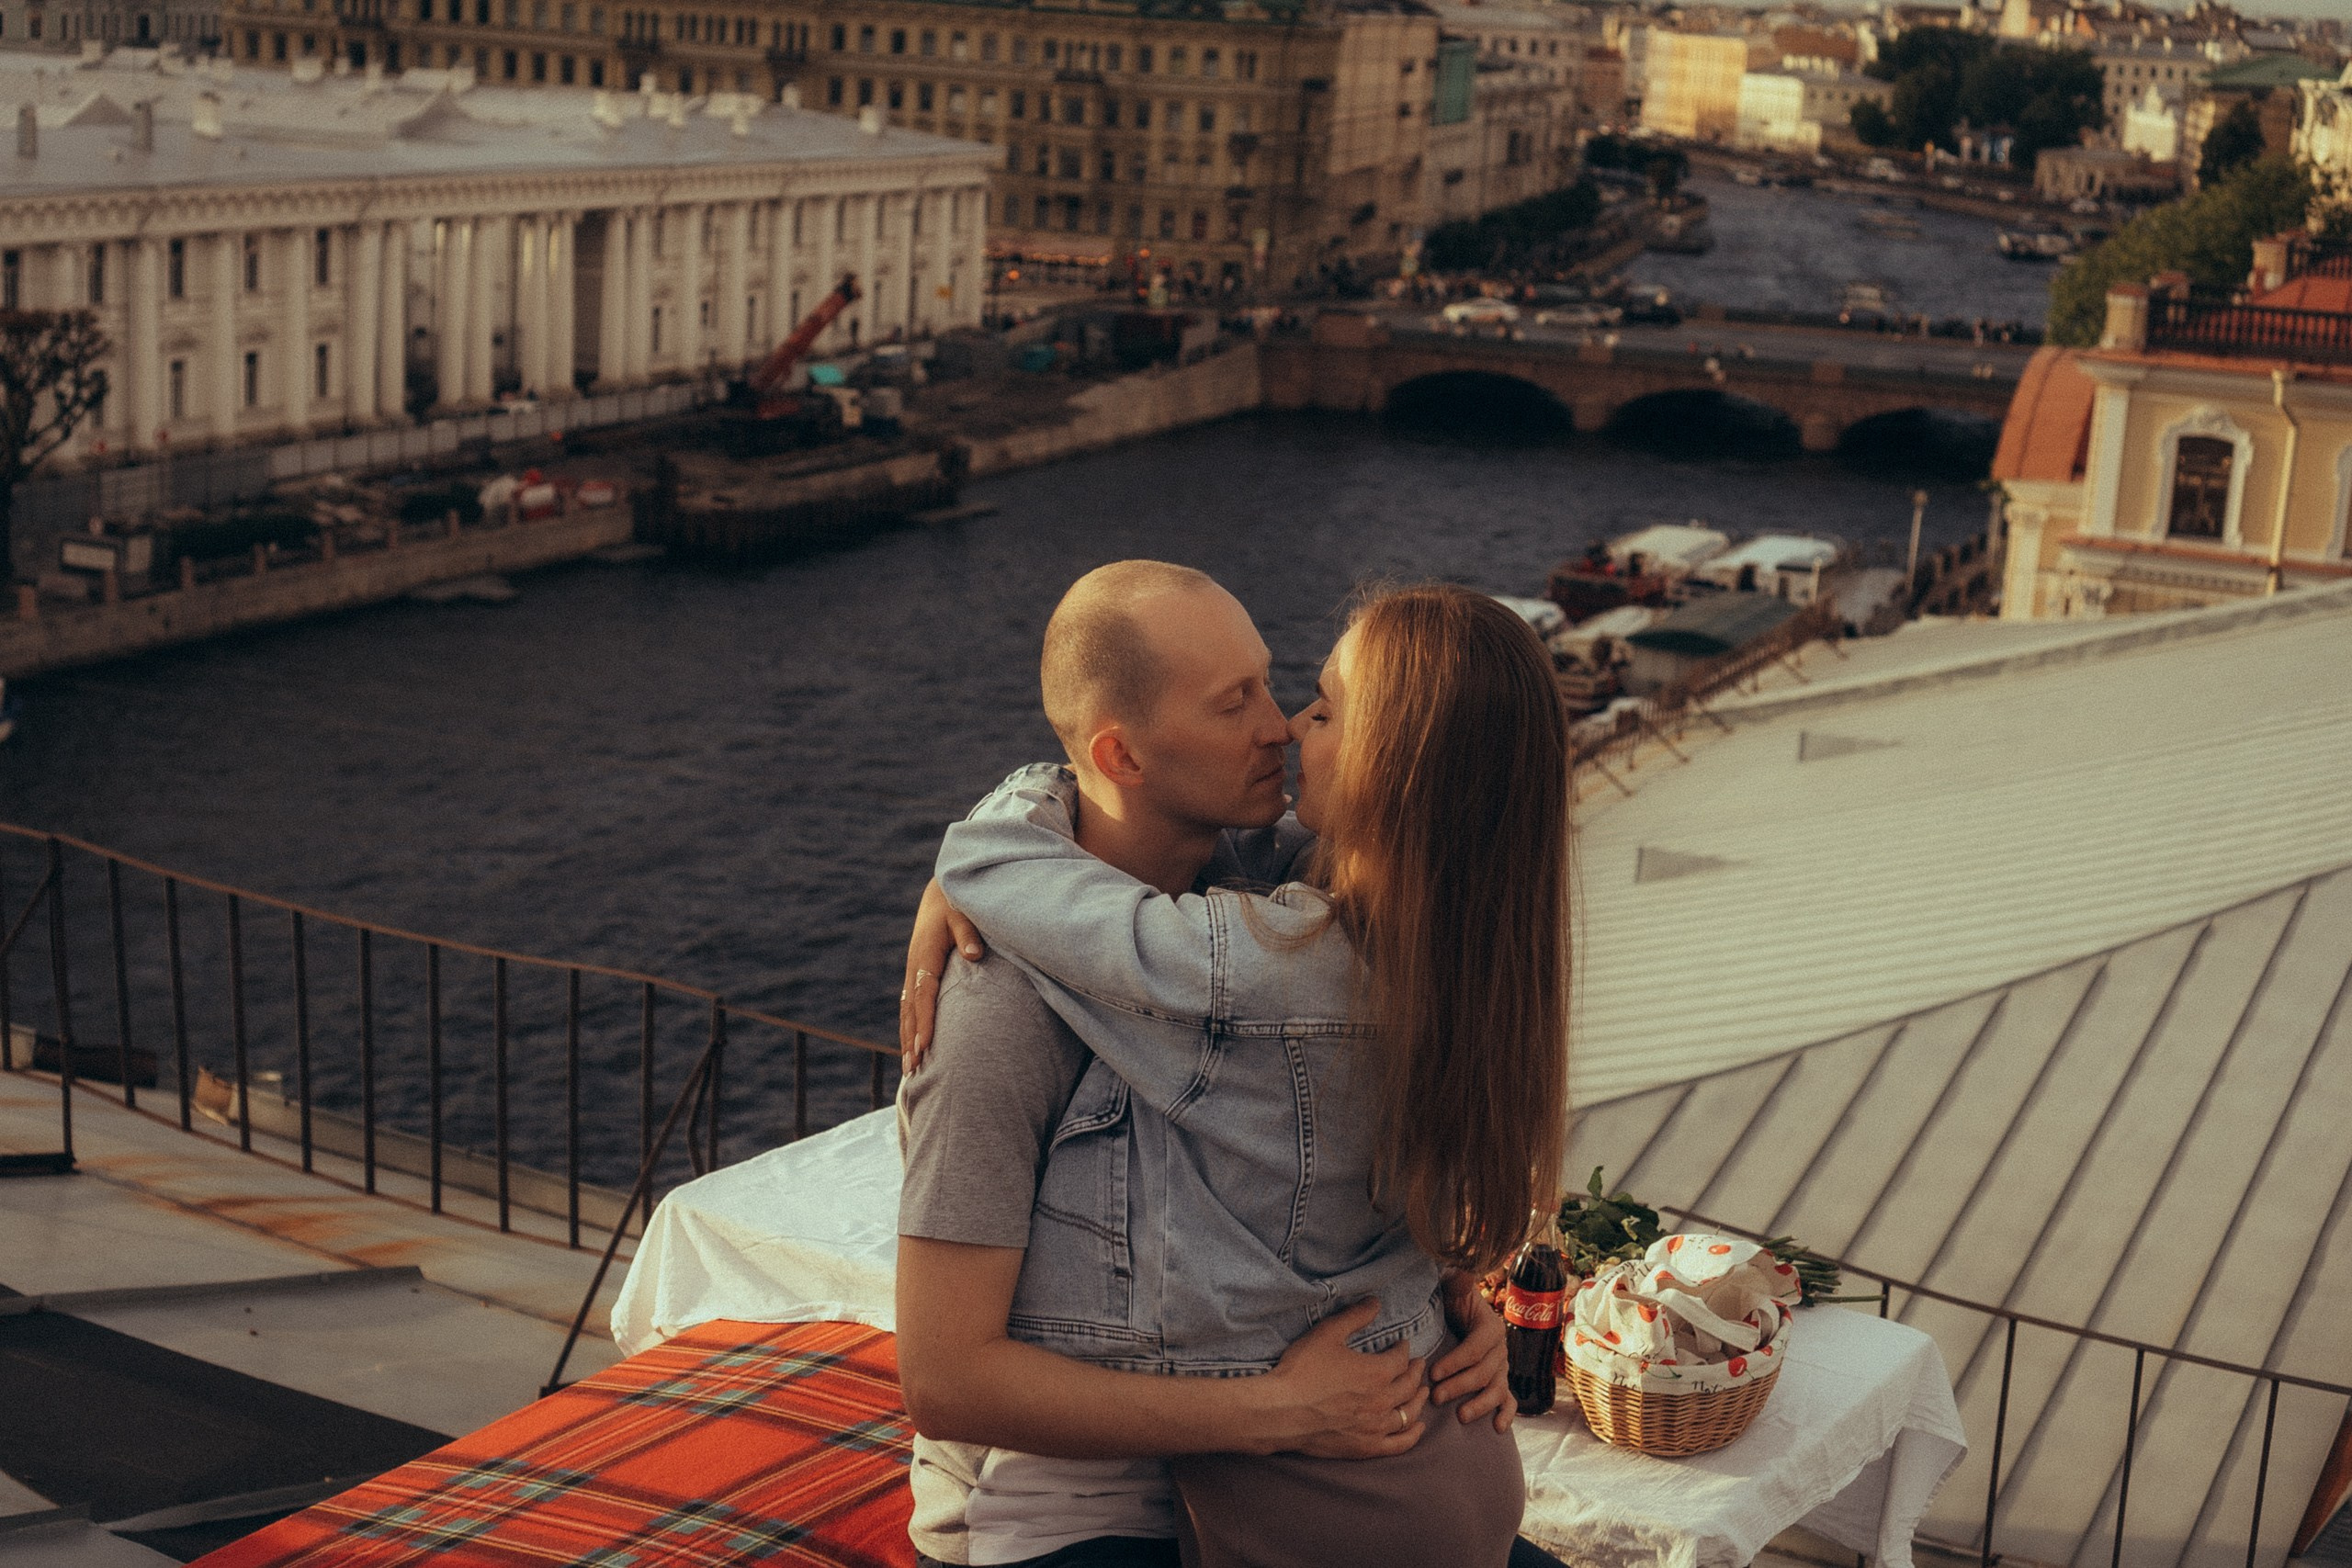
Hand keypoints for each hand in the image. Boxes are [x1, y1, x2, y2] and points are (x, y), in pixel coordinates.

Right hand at [900, 879, 982, 1070]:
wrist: (941, 895)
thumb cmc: (957, 904)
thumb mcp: (964, 914)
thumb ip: (969, 934)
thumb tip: (974, 955)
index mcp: (925, 954)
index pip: (924, 992)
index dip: (925, 1019)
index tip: (926, 1044)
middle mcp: (915, 966)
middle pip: (910, 1009)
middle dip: (911, 1039)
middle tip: (912, 1068)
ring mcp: (913, 972)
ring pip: (907, 1011)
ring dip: (907, 1038)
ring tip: (909, 1068)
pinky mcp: (917, 975)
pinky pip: (910, 1006)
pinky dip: (910, 1027)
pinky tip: (913, 1046)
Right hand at [1255, 1300, 1428, 1459]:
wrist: (1280, 1412)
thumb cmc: (1302, 1371)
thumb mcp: (1327, 1333)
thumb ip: (1355, 1316)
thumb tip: (1376, 1302)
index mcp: (1377, 1372)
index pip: (1401, 1359)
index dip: (1404, 1349)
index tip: (1403, 1344)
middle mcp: (1383, 1401)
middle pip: (1409, 1385)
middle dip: (1416, 1372)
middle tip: (1418, 1365)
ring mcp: (1376, 1427)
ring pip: (1409, 1413)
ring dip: (1418, 1400)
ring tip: (1423, 1392)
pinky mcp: (1366, 1448)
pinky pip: (1399, 1444)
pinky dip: (1413, 1435)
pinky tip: (1418, 1427)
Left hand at [1434, 1270, 1513, 1433]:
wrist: (1459, 1312)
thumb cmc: (1451, 1301)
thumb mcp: (1453, 1288)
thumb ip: (1457, 1281)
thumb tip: (1459, 1273)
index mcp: (1490, 1326)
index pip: (1474, 1348)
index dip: (1455, 1362)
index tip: (1432, 1373)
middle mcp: (1500, 1348)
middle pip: (1484, 1372)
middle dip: (1460, 1386)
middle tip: (1436, 1397)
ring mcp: (1502, 1367)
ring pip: (1497, 1389)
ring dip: (1480, 1404)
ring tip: (1460, 1416)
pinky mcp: (1500, 1380)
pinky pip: (1509, 1399)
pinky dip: (1506, 1414)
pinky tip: (1499, 1428)